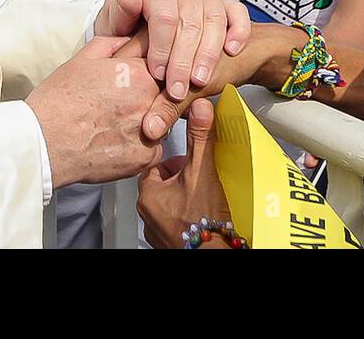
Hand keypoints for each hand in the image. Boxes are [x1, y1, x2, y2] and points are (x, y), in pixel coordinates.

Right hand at [25, 36, 164, 187]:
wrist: (43, 142)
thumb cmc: (58, 100)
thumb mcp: (83, 59)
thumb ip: (113, 44)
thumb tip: (131, 40)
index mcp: (138, 73)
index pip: (163, 62)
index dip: (151, 68)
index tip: (139, 75)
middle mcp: (149, 101)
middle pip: (168, 92)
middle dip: (152, 94)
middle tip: (126, 101)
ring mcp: (150, 131)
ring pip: (164, 121)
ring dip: (150, 119)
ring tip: (118, 121)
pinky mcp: (144, 158)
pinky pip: (155, 148)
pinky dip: (141, 145)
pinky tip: (117, 141)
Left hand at [95, 0, 251, 107]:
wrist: (144, 4)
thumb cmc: (127, 19)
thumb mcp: (113, 19)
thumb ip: (118, 14)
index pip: (163, 17)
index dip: (161, 48)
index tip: (157, 74)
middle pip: (189, 23)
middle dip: (184, 61)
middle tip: (178, 90)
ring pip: (213, 21)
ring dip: (208, 54)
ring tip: (200, 81)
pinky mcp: (221, 2)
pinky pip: (237, 13)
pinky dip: (238, 31)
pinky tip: (232, 51)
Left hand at [137, 98, 232, 248]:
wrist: (214, 256)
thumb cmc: (203, 221)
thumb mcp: (202, 171)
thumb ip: (200, 137)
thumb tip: (199, 108)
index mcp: (148, 195)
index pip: (155, 167)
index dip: (175, 161)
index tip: (190, 160)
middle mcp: (148, 215)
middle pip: (163, 186)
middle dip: (181, 180)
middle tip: (201, 179)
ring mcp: (159, 232)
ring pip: (170, 206)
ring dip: (185, 200)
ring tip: (204, 198)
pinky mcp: (171, 245)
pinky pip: (177, 224)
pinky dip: (188, 218)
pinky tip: (204, 216)